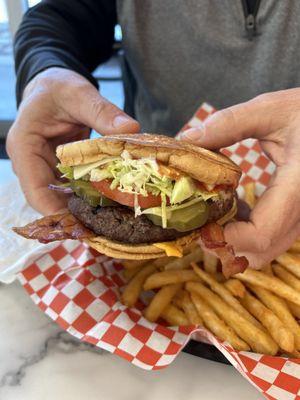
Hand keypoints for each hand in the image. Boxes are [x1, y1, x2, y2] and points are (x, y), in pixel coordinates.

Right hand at [6, 68, 139, 214]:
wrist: (54, 86)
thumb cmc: (57, 87)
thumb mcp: (78, 93)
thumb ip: (102, 111)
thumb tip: (130, 130)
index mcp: (25, 147)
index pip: (36, 191)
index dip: (57, 212)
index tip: (84, 225)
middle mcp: (31, 164)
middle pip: (50, 200)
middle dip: (77, 214)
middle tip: (108, 225)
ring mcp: (45, 169)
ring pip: (62, 197)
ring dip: (85, 207)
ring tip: (113, 217)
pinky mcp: (60, 169)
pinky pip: (72, 188)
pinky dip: (90, 194)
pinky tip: (111, 200)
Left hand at [179, 89, 299, 267]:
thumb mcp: (271, 110)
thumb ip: (230, 123)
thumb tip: (188, 138)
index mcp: (297, 185)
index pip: (260, 233)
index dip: (226, 238)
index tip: (200, 224)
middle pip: (261, 251)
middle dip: (227, 243)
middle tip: (202, 219)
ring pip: (268, 248)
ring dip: (237, 239)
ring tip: (218, 209)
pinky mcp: (299, 212)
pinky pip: (274, 236)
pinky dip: (249, 230)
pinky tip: (237, 205)